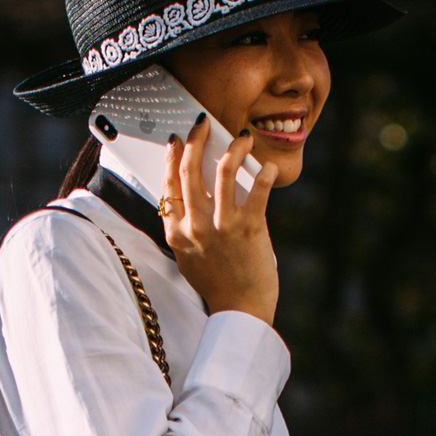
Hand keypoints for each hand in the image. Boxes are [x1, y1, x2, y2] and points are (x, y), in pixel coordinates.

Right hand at [161, 117, 278, 322]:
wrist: (240, 310)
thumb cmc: (217, 283)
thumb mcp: (188, 256)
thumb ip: (185, 227)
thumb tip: (190, 194)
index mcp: (177, 233)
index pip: (168, 185)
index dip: (172, 157)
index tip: (177, 141)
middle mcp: (197, 226)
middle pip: (191, 170)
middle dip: (197, 139)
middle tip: (204, 125)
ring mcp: (223, 226)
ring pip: (224, 171)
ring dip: (234, 148)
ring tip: (242, 139)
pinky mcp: (250, 228)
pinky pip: (257, 191)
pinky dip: (264, 174)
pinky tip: (267, 167)